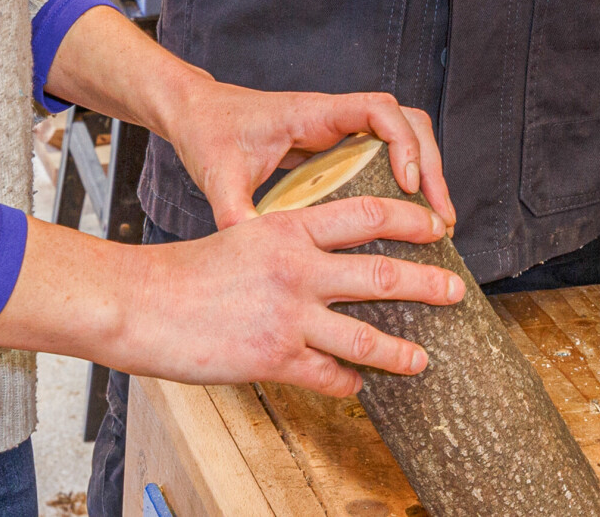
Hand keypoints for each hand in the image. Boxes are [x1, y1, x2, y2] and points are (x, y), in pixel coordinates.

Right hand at [119, 196, 465, 394]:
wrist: (141, 302)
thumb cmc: (188, 271)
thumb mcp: (246, 235)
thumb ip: (290, 243)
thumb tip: (329, 254)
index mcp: (290, 228)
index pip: (367, 214)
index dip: (410, 219)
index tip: (437, 227)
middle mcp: (297, 268)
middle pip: (382, 274)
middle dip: (427, 285)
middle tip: (457, 291)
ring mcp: (288, 316)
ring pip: (365, 337)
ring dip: (401, 351)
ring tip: (423, 359)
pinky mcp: (273, 358)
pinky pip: (328, 376)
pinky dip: (349, 383)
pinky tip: (360, 386)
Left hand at [164, 81, 454, 229]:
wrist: (197, 113)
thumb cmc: (208, 132)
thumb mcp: (218, 174)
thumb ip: (233, 210)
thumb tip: (251, 252)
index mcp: (313, 113)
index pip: (379, 109)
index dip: (402, 142)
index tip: (406, 184)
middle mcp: (335, 116)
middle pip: (407, 123)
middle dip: (431, 165)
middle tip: (440, 216)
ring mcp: (339, 130)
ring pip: (404, 136)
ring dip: (426, 171)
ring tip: (437, 220)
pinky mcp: (335, 146)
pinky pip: (386, 153)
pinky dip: (405, 179)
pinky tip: (406, 219)